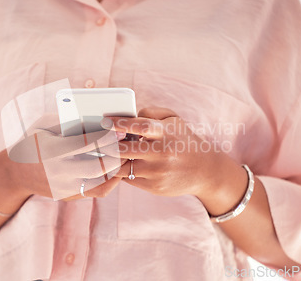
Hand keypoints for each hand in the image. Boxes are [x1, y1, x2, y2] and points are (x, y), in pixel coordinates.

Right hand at [4, 126, 126, 199]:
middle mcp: (58, 172)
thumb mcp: (44, 125)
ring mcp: (64, 188)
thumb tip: (96, 116)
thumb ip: (67, 120)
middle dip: (116, 154)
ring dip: (116, 168)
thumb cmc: (33, 141)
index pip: (85, 144)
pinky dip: (110, 179)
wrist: (15, 173)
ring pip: (100, 182)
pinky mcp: (69, 197)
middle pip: (97, 167)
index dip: (105, 136)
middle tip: (127, 143)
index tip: (119, 129)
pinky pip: (97, 191)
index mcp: (51, 151)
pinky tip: (115, 167)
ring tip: (125, 154)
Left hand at [103, 107, 237, 198]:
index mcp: (166, 133)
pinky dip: (121, 171)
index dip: (120, 123)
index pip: (140, 125)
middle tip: (95, 140)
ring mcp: (157, 172)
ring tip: (102, 153)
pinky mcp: (154, 187)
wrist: (204, 171)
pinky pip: (128, 178)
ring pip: (122, 166)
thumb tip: (127, 117)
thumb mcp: (174, 120)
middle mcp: (161, 153)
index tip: (104, 121)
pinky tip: (118, 165)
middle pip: (124, 149)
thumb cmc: (183, 140)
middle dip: (107, 145)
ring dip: (111, 160)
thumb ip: (151, 113)